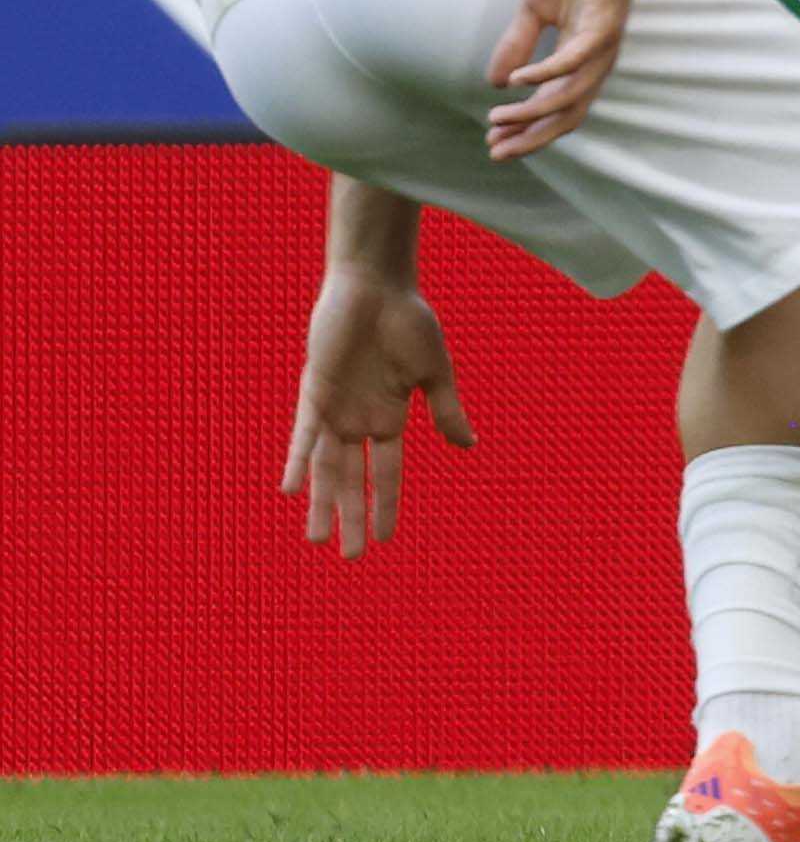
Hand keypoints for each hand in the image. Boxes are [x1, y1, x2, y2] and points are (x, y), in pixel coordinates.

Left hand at [282, 271, 475, 556]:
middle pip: (352, 479)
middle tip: (350, 557)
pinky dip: (295, 461)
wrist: (375, 284)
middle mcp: (359, 419)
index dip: (386, 504)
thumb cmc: (408, 320)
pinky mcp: (314, 392)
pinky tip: (289, 489)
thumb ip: (445, 409)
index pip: (387, 471)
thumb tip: (469, 446)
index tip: (386, 539)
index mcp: (390, 416)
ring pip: (323, 467)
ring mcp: (334, 409)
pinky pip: (302, 435)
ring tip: (317, 538)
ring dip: (321, 502)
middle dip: (351, 516)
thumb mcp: (433, 369)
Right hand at [485, 0, 649, 158]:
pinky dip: (547, 73)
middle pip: (567, 113)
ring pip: (570, 94)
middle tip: (495, 150)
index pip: (556, 105)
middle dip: (531, 136)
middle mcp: (596, 57)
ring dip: (532, 111)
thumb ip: (517, 44)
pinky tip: (518, 80)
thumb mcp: (535, 9)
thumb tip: (497, 83)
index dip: (526, 128)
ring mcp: (604, 41)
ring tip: (498, 118)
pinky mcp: (606, 20)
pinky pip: (576, 58)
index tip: (492, 141)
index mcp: (580, 57)